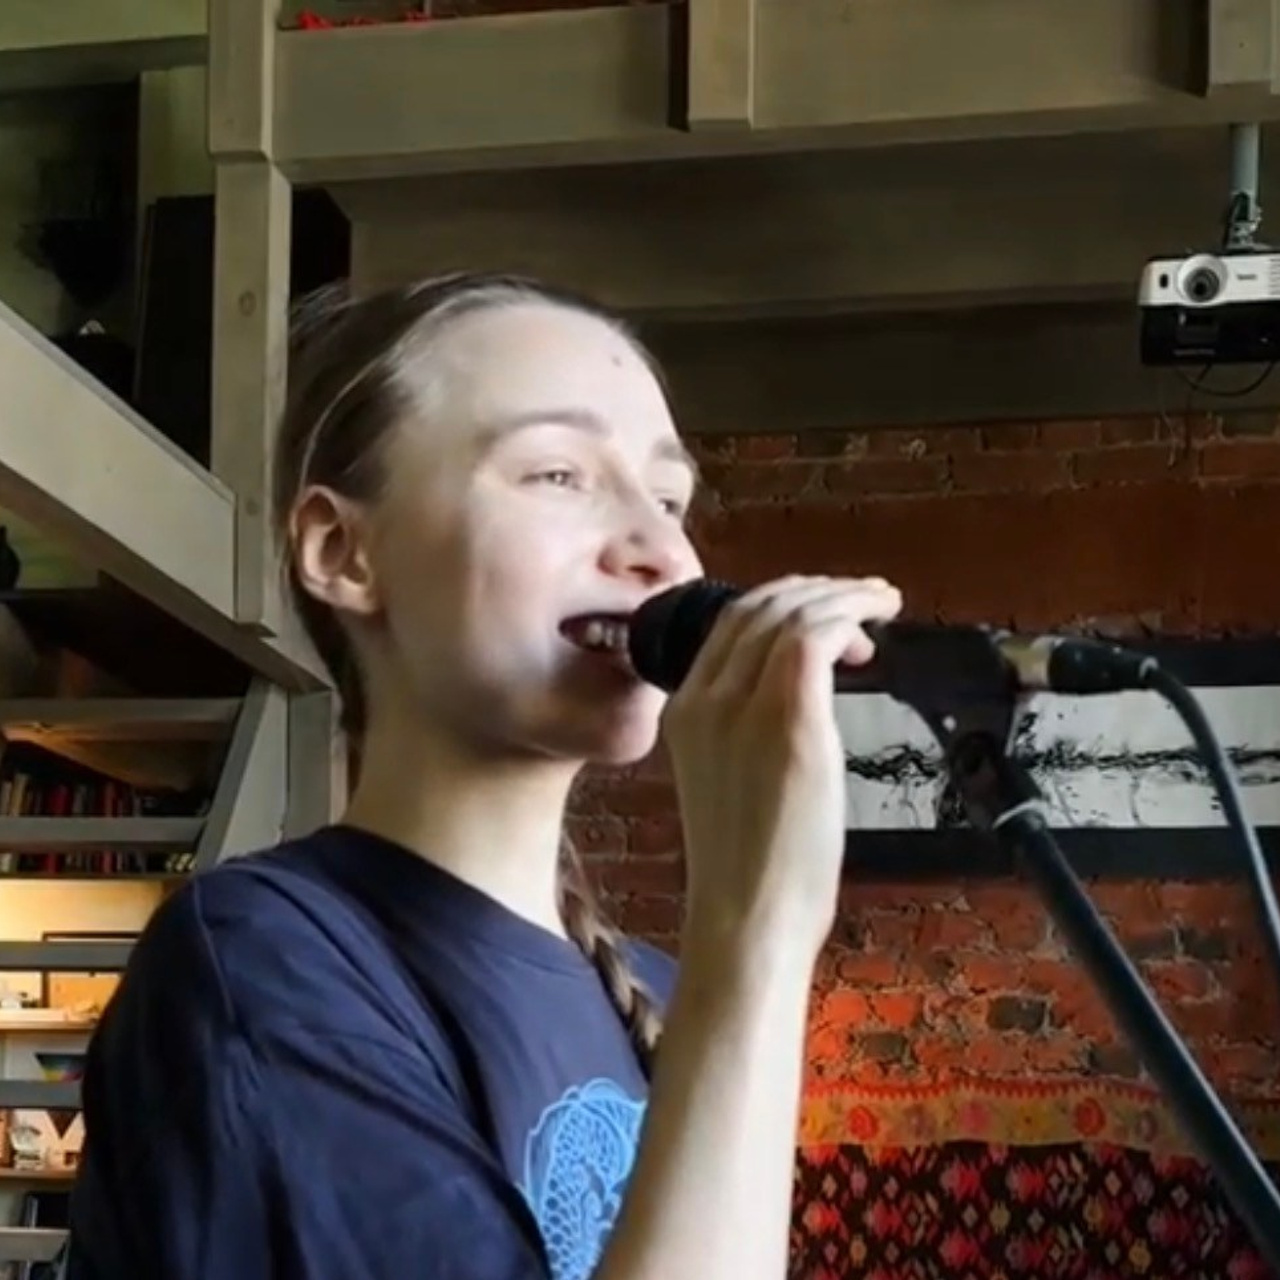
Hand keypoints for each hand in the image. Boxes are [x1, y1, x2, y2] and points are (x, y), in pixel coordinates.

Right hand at [661, 575, 902, 964]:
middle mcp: (706, 698)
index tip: (825, 612)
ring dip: (842, 597)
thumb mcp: (728, 780)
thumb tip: (795, 700)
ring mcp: (743, 708)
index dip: (782, 602)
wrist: (746, 918)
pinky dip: (850, 614)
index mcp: (684, 711)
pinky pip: (815, 637)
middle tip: (861, 599)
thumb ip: (745, 730)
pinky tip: (877, 623)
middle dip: (816, 590)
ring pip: (791, 613)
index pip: (730, 624)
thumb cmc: (749, 868)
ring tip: (879, 604)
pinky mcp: (789, 724)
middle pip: (759, 606)